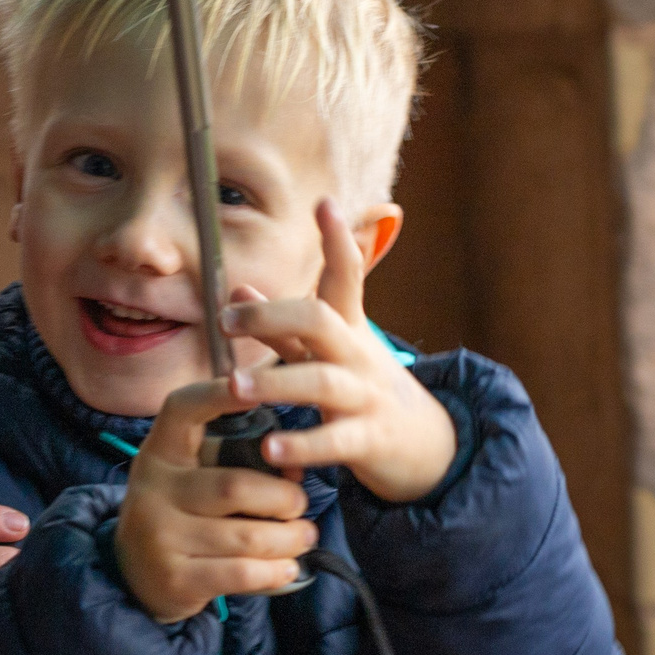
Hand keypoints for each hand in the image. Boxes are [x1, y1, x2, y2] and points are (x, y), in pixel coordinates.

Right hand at [115, 380, 319, 623]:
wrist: (135, 576)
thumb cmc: (181, 515)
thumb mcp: (193, 479)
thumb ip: (236, 465)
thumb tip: (295, 470)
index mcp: (160, 453)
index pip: (181, 409)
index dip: (218, 395)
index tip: (254, 387)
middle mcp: (153, 489)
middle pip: (235, 485)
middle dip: (284, 498)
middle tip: (299, 506)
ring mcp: (160, 535)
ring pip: (247, 536)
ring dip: (289, 539)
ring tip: (303, 537)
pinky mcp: (174, 577)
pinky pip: (242, 573)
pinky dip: (276, 572)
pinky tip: (286, 567)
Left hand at [218, 200, 456, 502]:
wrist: (428, 448)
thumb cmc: (362, 390)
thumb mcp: (330, 352)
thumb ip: (282, 325)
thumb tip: (238, 287)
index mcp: (347, 328)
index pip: (346, 275)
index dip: (338, 240)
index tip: (324, 203)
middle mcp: (357, 355)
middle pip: (321, 320)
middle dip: (273, 314)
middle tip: (226, 319)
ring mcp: (366, 397)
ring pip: (324, 382)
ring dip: (277, 381)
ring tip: (235, 386)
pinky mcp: (370, 441)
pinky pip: (336, 441)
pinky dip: (303, 446)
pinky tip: (270, 450)